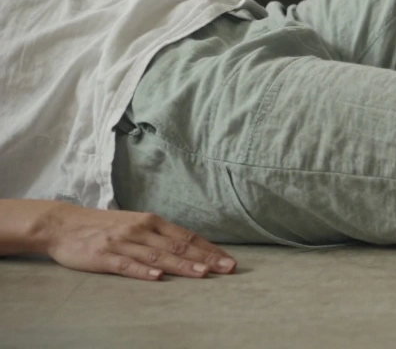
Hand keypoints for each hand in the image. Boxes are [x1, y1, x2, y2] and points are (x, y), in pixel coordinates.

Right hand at [38, 203, 236, 280]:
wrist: (63, 224)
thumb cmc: (103, 226)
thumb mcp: (135, 224)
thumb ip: (158, 235)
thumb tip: (187, 246)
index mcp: (151, 222)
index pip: (186, 236)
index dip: (209, 249)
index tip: (228, 259)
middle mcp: (141, 230)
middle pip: (178, 246)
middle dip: (206, 258)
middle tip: (228, 268)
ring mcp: (123, 243)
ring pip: (158, 255)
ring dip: (182, 265)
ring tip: (203, 273)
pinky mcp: (104, 256)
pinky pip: (127, 264)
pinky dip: (143, 270)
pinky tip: (158, 276)